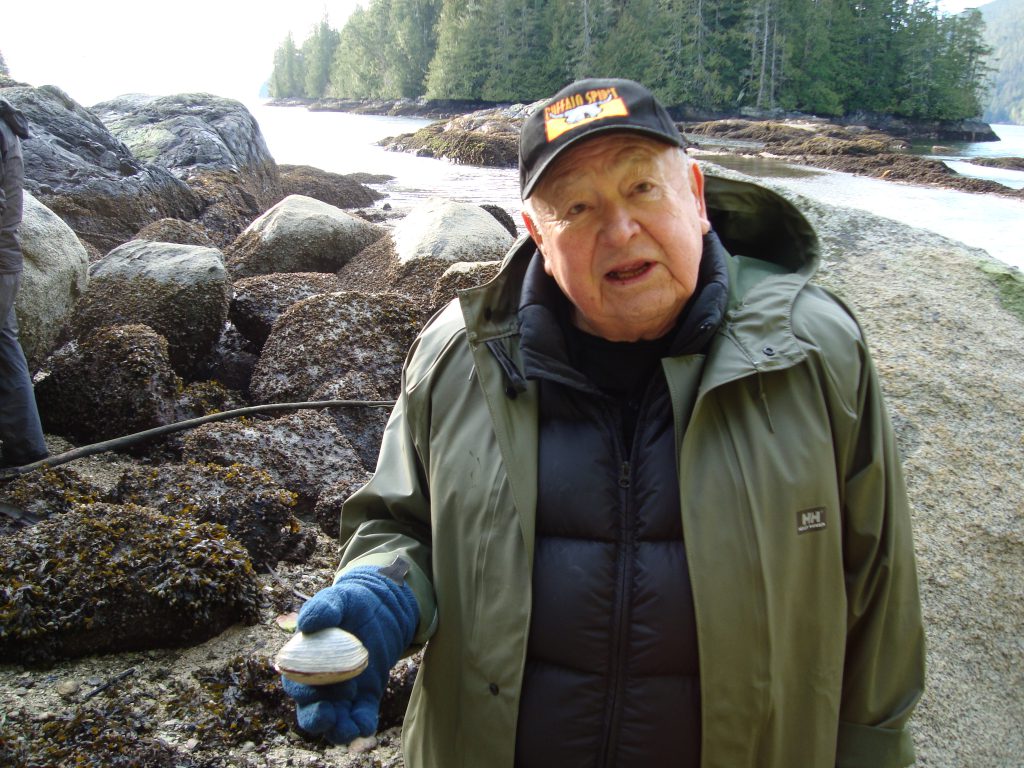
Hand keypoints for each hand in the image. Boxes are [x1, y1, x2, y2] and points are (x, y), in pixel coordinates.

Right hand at [281, 565, 417, 743]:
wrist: (381, 607)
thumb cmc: (350, 603)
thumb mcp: (338, 599)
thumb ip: (322, 608)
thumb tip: (306, 624)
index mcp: (305, 661)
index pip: (296, 682)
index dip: (301, 691)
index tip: (313, 692)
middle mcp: (320, 683)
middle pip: (311, 709)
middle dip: (317, 717)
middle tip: (329, 715)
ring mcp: (342, 692)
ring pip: (334, 720)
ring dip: (338, 729)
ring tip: (349, 730)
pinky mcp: (364, 696)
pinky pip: (360, 716)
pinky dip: (362, 724)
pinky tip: (366, 725)